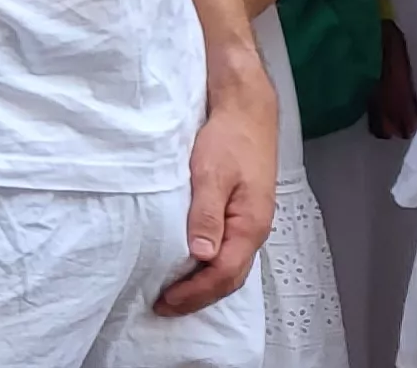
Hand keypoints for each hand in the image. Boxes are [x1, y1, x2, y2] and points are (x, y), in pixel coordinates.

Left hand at [158, 59, 277, 315]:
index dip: (194, 292)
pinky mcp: (238, 212)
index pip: (223, 273)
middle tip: (163, 305)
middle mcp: (253, 229)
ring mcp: (247, 222)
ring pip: (228, 265)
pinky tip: (188, 264)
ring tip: (172, 292)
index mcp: (250, 225)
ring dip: (202, 283)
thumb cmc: (230, 138)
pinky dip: (206, 265)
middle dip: (198, 296)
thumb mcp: (211, 173)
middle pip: (229, 277)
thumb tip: (200, 254)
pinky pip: (225, 249)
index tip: (165, 301)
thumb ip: (206, 214)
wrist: (246, 110)